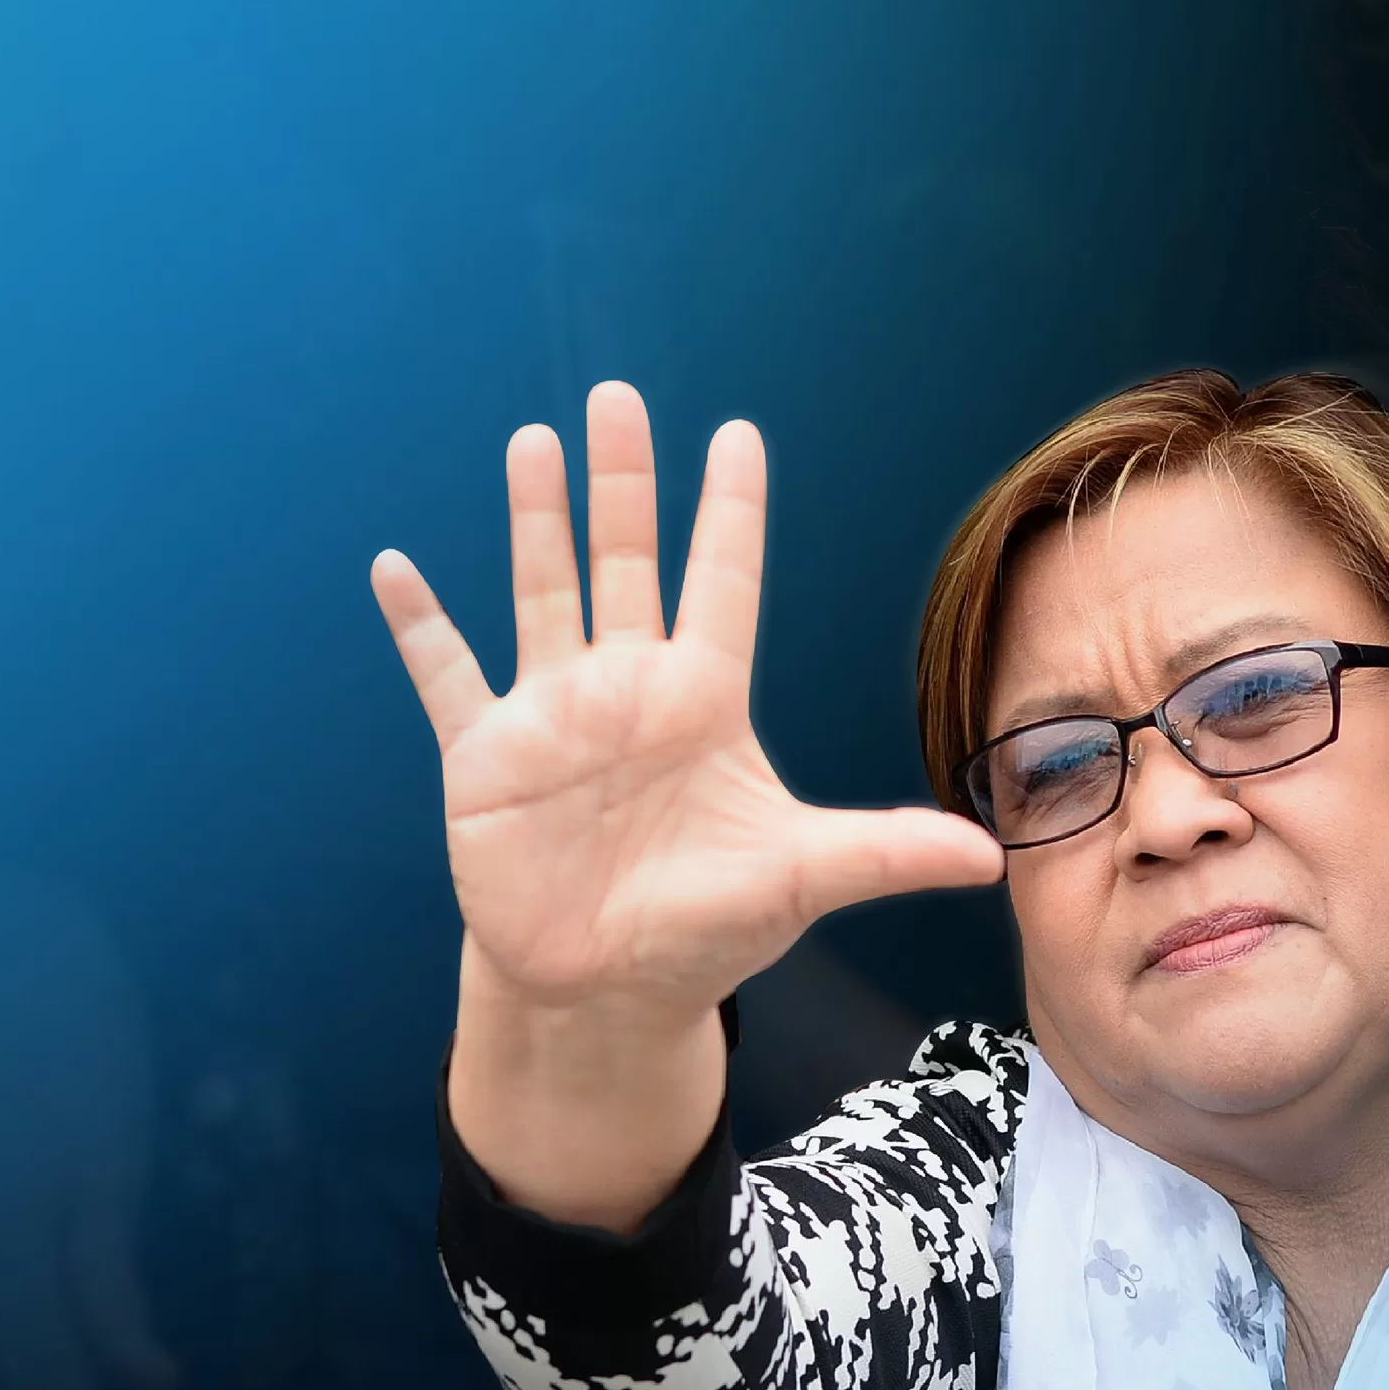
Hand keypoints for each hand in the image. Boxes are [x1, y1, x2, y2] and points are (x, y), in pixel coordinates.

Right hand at [371, 382, 1003, 1225]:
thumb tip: (993, 859)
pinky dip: (420, 627)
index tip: (736, 435)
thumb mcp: (797, 880)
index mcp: (703, 700)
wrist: (605, 991)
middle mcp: (627, 688)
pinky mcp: (485, 758)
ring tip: (534, 441)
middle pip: (625, 562)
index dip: (729, 511)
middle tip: (619, 398)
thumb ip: (881, 854)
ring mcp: (552, 716)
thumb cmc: (705, 928)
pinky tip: (395, 568)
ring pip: (542, 594)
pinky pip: (446, 677)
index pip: (723, 583)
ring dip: (534, 521)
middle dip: (622, 483)